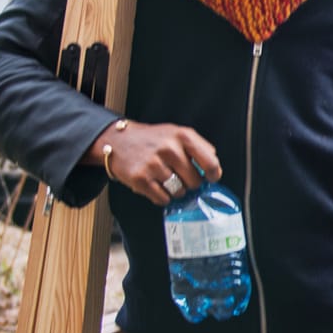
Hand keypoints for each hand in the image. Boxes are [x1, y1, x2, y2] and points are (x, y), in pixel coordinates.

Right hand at [87, 119, 221, 205]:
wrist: (118, 140)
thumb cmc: (152, 139)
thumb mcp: (177, 133)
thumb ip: (199, 148)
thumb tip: (213, 168)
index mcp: (183, 136)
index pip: (210, 162)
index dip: (213, 174)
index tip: (210, 178)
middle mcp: (169, 149)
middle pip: (195, 181)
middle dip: (190, 183)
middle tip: (179, 176)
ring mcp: (154, 164)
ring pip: (179, 191)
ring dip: (175, 190)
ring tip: (165, 179)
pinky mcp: (140, 179)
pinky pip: (162, 198)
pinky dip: (161, 196)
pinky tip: (155, 185)